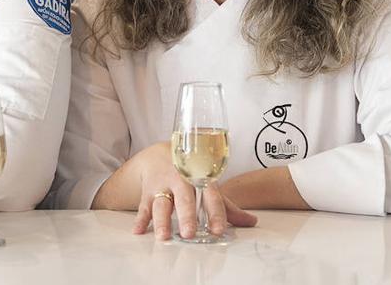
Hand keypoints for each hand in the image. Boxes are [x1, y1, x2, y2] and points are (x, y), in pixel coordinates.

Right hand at [127, 142, 256, 240]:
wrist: (158, 154)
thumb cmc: (189, 173)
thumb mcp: (208, 185)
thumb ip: (228, 206)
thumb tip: (252, 221)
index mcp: (200, 179)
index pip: (211, 197)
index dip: (216, 213)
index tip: (218, 230)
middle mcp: (181, 180)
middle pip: (184, 199)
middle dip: (187, 216)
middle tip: (189, 233)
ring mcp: (162, 186)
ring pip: (161, 204)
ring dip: (161, 220)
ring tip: (163, 236)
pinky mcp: (147, 192)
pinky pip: (143, 207)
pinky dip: (140, 220)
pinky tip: (138, 231)